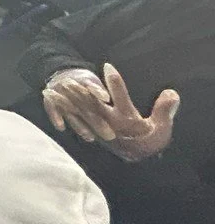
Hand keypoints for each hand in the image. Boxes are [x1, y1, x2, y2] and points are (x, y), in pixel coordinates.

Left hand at [43, 64, 179, 160]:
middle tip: (68, 80)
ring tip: (54, 89)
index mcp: (126, 121)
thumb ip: (165, 110)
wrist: (141, 158)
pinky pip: (74, 118)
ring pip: (80, 112)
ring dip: (67, 101)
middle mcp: (109, 124)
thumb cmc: (151, 140)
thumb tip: (171, 92)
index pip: (120, 98)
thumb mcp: (162, 127)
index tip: (107, 65)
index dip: (115, 82)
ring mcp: (98, 128)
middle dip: (80, 93)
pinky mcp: (91, 130)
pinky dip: (63, 109)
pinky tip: (52, 100)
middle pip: (92, 106)